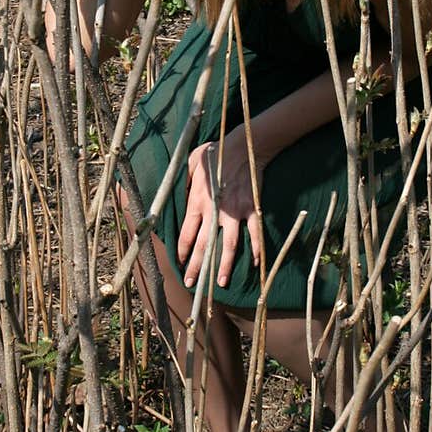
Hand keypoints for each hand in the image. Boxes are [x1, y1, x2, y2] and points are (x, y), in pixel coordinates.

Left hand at [177, 132, 263, 291]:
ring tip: (220, 283)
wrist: (243, 146)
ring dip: (224, 266)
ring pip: (229, 245)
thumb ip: (183, 184)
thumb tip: (175, 196)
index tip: (178, 264)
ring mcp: (235, 212)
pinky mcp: (252, 209)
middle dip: (196, 267)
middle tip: (191, 284)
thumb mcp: (189, 165)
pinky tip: (255, 263)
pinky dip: (256, 248)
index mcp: (197, 202)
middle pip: (204, 246)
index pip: (186, 234)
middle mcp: (214, 211)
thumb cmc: (214, 153)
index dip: (181, 251)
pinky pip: (254, 233)